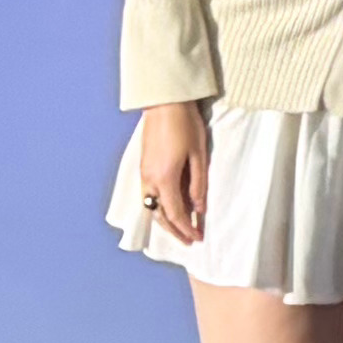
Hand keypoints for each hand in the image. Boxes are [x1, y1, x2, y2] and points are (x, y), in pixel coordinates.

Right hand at [133, 98, 210, 245]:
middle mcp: (149, 180)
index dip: (187, 229)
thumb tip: (199, 209)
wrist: (164, 102)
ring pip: (151, 206)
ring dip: (165, 221)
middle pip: (160, 215)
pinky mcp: (143, 166)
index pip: (175, 214)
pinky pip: (148, 195)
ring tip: (179, 229)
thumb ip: (198, 184)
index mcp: (164, 178)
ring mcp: (144, 173)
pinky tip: (168, 209)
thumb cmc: (185, 125)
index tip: (198, 238)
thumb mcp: (198, 155)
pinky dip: (158, 207)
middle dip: (174, 231)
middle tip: (189, 240)